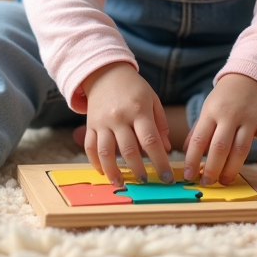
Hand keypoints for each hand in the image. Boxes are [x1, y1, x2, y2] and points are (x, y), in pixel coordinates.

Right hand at [81, 62, 173, 185]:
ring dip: (113, 171)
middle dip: (138, 170)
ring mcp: (102, 122)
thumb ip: (160, 124)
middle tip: (146, 182)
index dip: (160, 161)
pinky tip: (103, 172)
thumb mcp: (152, 100)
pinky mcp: (90, 124)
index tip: (166, 177)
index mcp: (139, 110)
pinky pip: (90, 146)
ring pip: (106, 152)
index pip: (151, 140)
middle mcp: (119, 117)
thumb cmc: (134, 88)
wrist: (105, 73)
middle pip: (129, 150)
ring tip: (121, 184)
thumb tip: (165, 149)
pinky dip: (95, 162)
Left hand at [183, 73, 256, 184]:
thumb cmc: (226, 98)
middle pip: (220, 147)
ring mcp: (250, 118)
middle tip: (207, 183)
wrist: (252, 77)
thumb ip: (198, 130)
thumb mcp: (208, 108)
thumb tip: (185, 151)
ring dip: (232, 168)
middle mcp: (230, 115)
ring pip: (241, 148)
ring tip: (225, 181)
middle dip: (212, 168)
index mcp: (212, 112)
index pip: (199, 139)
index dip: (192, 159)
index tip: (187, 176)